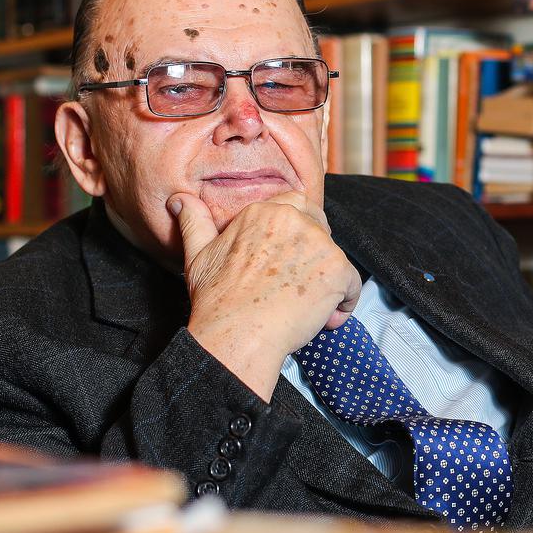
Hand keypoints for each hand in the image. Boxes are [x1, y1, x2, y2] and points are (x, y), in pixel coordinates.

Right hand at [169, 191, 361, 400]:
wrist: (236, 334)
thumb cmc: (216, 300)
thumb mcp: (197, 254)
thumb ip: (193, 221)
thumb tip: (179, 198)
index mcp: (264, 212)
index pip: (297, 207)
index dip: (297, 235)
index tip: (286, 261)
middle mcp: (294, 219)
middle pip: (322, 227)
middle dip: (315, 254)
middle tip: (295, 285)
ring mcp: (319, 243)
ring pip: (336, 259)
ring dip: (326, 282)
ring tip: (303, 308)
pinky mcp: (337, 269)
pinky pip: (353, 286)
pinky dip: (343, 304)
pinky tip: (322, 319)